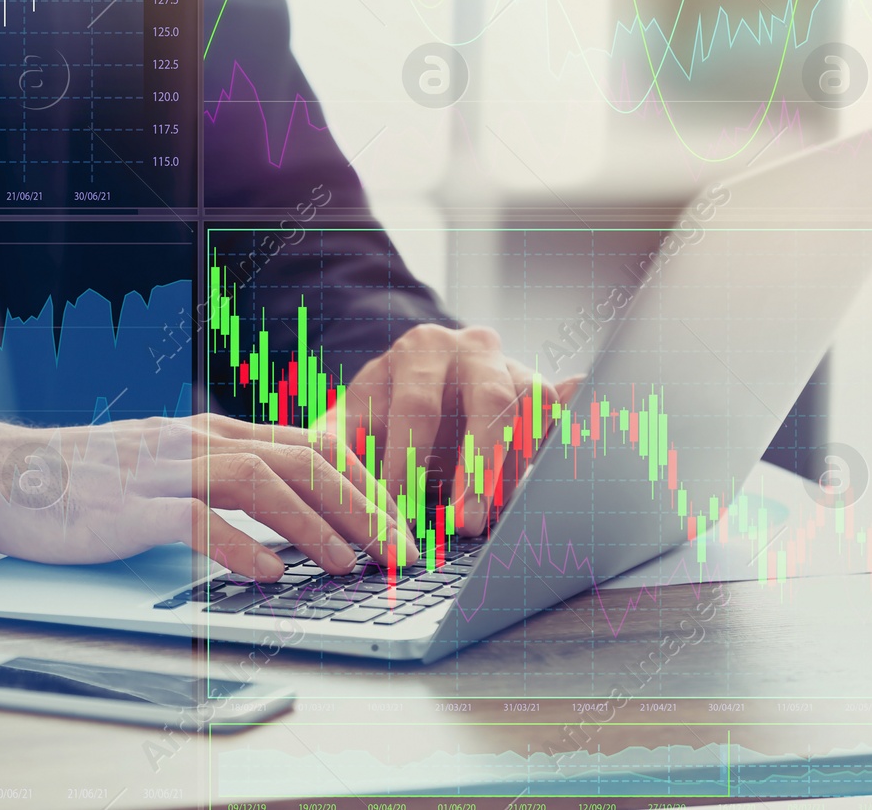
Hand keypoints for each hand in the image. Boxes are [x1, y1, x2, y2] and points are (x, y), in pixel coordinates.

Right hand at [0, 414, 418, 581]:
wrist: (6, 472)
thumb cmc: (91, 478)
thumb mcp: (170, 463)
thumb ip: (225, 474)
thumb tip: (290, 506)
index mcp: (213, 432)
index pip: (308, 447)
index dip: (364, 482)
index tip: (401, 521)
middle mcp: (197, 441)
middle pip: (300, 462)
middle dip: (361, 505)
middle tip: (399, 549)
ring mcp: (164, 469)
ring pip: (260, 483)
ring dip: (314, 525)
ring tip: (349, 564)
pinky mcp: (131, 504)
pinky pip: (196, 520)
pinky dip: (238, 547)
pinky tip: (267, 575)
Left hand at [324, 324, 580, 535]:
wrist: (427, 381)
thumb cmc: (383, 411)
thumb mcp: (352, 419)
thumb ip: (333, 443)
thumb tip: (314, 473)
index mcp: (418, 350)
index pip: (417, 407)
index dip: (408, 463)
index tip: (397, 515)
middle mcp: (472, 348)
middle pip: (488, 404)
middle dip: (478, 468)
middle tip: (465, 524)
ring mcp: (512, 366)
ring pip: (530, 412)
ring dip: (514, 470)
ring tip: (493, 518)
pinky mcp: (540, 391)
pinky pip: (557, 417)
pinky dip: (556, 442)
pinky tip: (547, 476)